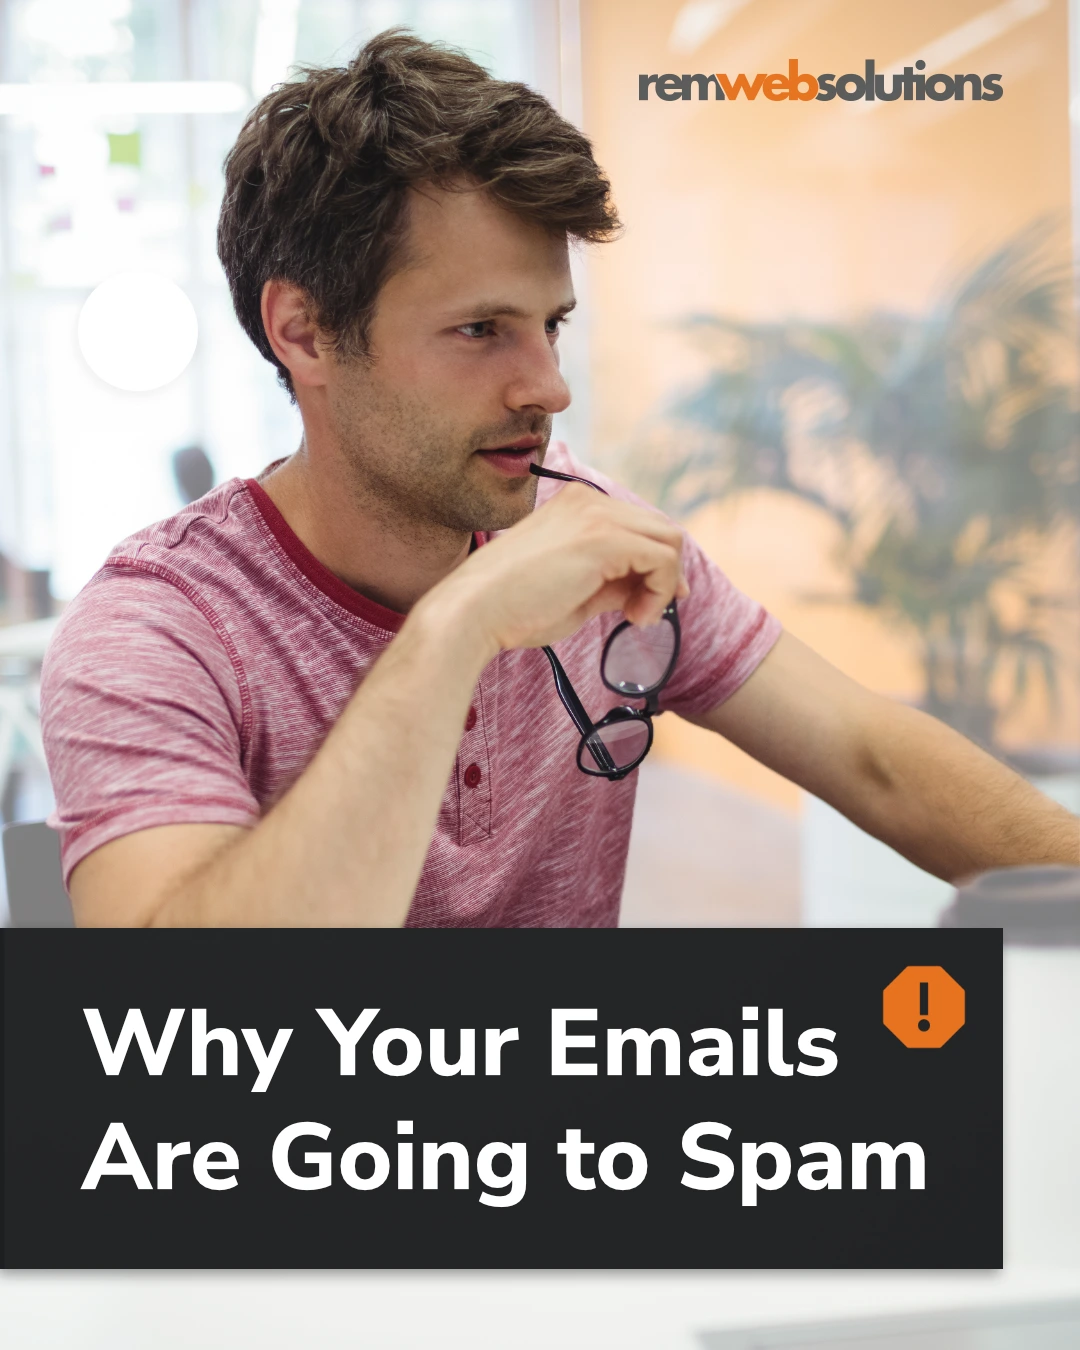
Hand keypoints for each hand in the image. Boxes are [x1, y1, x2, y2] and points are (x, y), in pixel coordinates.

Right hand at [419, 483, 689, 652]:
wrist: (474, 611)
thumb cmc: (512, 609)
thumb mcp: (574, 589)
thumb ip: (611, 581)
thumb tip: (643, 587)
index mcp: (576, 505)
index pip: (637, 526)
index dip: (653, 565)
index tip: (647, 601)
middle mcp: (589, 500)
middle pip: (660, 528)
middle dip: (664, 574)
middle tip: (645, 612)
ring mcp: (597, 515)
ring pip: (669, 540)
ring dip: (664, 584)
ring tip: (637, 616)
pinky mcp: (605, 539)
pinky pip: (663, 559)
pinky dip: (661, 591)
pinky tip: (635, 616)